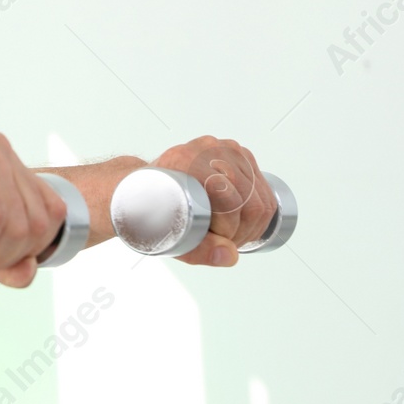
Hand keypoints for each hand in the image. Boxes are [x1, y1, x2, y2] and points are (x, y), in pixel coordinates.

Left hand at [152, 135, 274, 266]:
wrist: (140, 188)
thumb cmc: (152, 211)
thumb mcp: (170, 237)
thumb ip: (199, 249)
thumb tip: (229, 255)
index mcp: (186, 162)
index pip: (230, 201)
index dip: (230, 230)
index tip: (218, 242)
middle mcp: (206, 150)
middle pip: (250, 199)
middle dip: (244, 231)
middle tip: (226, 243)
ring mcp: (223, 148)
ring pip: (261, 196)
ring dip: (253, 224)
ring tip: (232, 235)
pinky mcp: (236, 153)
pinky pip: (264, 188)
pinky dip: (260, 211)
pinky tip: (243, 222)